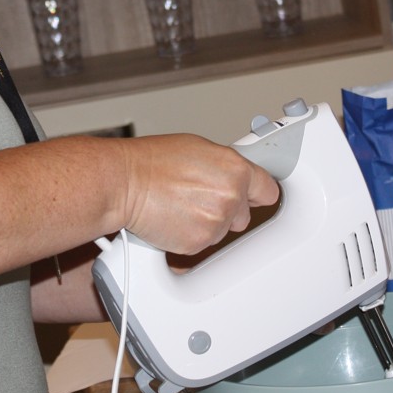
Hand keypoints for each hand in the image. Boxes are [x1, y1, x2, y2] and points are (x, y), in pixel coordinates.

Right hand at [119, 134, 279, 254]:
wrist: (125, 183)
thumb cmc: (152, 162)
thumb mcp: (198, 148)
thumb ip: (225, 165)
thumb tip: (234, 174)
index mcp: (235, 170)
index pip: (268, 190)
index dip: (257, 194)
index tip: (253, 196)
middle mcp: (230, 197)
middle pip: (244, 215)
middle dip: (227, 209)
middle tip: (200, 197)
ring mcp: (215, 223)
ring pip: (222, 231)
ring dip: (206, 223)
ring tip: (181, 204)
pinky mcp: (198, 243)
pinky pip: (202, 244)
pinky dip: (190, 235)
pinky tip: (175, 218)